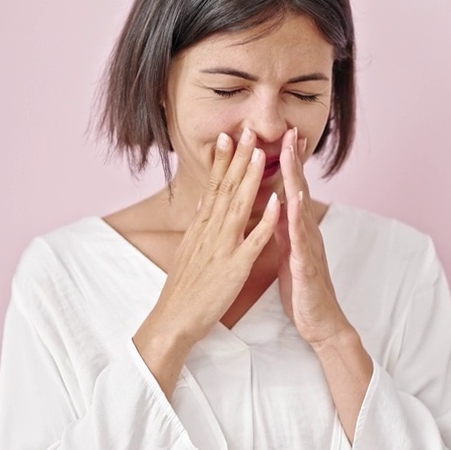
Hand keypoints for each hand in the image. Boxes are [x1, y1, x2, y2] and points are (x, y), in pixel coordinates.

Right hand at [139, 127, 280, 352]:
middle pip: (226, 188)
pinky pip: (253, 240)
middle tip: (247, 129)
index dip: (222, 159)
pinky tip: (276, 202)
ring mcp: (222, 247)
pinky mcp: (235, 266)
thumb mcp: (188, 248)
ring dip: (250, 179)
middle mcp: (210, 231)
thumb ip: (199, 222)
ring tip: (261, 153)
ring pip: (239, 206)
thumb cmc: (184, 287)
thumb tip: (203, 198)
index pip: (213, 185)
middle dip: (238, 158)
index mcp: (201, 226)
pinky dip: (265, 220)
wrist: (174, 319)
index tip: (229, 134)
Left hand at [274, 127, 353, 347]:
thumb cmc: (303, 290)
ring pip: (301, 209)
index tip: (283, 134)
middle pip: (299, 190)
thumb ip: (281, 228)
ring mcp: (309, 248)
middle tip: (289, 130)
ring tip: (289, 156)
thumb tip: (272, 204)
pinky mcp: (306, 267)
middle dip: (294, 160)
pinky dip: (295, 221)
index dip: (288, 162)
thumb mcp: (287, 253)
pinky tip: (290, 205)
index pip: (292, 190)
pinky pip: (300, 241)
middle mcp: (306, 234)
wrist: (322, 324)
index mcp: (297, 230)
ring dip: (295, 181)